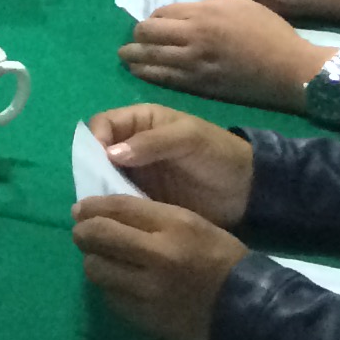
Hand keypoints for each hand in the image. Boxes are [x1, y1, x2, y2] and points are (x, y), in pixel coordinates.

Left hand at [72, 196, 248, 339]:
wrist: (250, 314)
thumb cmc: (224, 263)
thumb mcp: (195, 226)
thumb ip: (153, 218)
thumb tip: (108, 213)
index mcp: (175, 226)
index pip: (117, 207)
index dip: (92, 206)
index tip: (81, 209)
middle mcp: (158, 255)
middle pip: (98, 236)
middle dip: (83, 232)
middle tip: (82, 234)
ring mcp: (149, 290)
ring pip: (96, 269)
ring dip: (94, 262)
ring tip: (102, 261)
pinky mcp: (145, 318)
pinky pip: (111, 297)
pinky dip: (111, 289)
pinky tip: (120, 286)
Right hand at [85, 102, 255, 224]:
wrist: (247, 190)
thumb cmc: (217, 153)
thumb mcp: (188, 138)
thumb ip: (151, 142)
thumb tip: (109, 154)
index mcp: (139, 122)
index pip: (102, 124)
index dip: (95, 140)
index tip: (101, 161)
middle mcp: (130, 147)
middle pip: (97, 153)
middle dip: (92, 169)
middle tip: (97, 189)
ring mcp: (135, 174)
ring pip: (104, 179)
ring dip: (101, 190)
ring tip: (104, 207)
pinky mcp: (143, 199)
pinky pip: (120, 201)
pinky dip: (115, 208)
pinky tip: (115, 218)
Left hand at [119, 0, 329, 113]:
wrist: (291, 70)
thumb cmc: (270, 32)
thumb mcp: (238, 4)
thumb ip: (207, 5)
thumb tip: (185, 8)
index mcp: (202, 15)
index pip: (161, 13)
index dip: (152, 16)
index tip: (150, 19)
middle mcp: (192, 39)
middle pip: (149, 34)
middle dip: (137, 34)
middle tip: (133, 37)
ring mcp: (194, 65)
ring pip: (151, 58)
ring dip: (134, 55)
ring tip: (125, 54)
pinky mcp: (200, 87)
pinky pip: (165, 79)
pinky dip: (148, 73)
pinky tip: (140, 72)